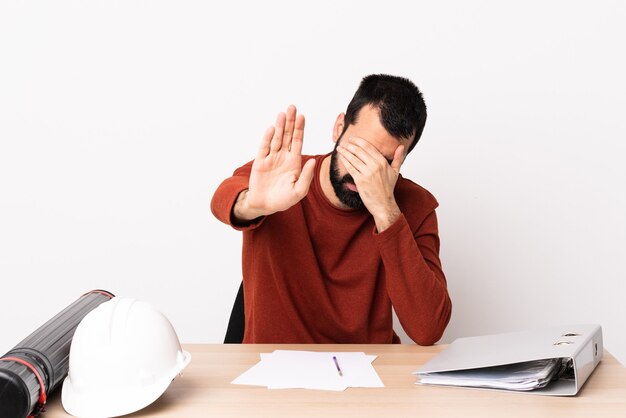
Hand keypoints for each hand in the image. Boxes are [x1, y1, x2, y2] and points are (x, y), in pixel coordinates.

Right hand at [234, 105, 315, 220]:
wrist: (265, 205)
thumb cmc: (284, 199)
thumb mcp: (299, 191)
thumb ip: (306, 176)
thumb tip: (312, 161)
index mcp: (294, 162)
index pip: (298, 141)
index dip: (300, 129)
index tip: (302, 116)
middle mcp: (283, 157)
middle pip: (288, 136)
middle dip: (290, 122)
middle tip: (292, 107)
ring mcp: (271, 158)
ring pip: (276, 139)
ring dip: (280, 126)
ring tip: (282, 114)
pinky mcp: (260, 162)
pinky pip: (264, 147)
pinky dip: (268, 138)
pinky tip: (272, 128)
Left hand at [336, 136, 404, 231]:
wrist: (383, 204)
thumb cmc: (388, 189)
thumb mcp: (395, 172)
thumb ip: (398, 158)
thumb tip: (401, 147)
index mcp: (383, 162)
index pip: (368, 147)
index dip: (359, 141)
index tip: (352, 139)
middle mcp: (375, 166)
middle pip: (359, 151)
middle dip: (350, 145)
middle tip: (344, 142)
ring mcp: (367, 173)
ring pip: (353, 158)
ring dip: (345, 152)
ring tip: (340, 148)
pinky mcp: (360, 180)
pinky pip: (350, 168)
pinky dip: (345, 161)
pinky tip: (341, 157)